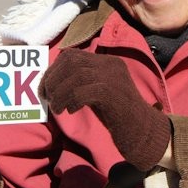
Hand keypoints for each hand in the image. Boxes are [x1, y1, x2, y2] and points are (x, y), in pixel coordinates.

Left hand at [39, 49, 170, 170]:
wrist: (143, 131)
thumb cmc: (118, 115)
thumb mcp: (98, 92)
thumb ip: (81, 82)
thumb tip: (51, 82)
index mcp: (108, 62)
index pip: (72, 55)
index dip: (53, 70)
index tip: (45, 88)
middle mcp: (111, 65)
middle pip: (72, 62)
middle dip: (53, 80)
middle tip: (47, 99)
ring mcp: (114, 78)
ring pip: (76, 76)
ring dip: (60, 93)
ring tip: (57, 108)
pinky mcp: (113, 94)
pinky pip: (83, 91)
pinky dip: (72, 101)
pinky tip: (71, 111)